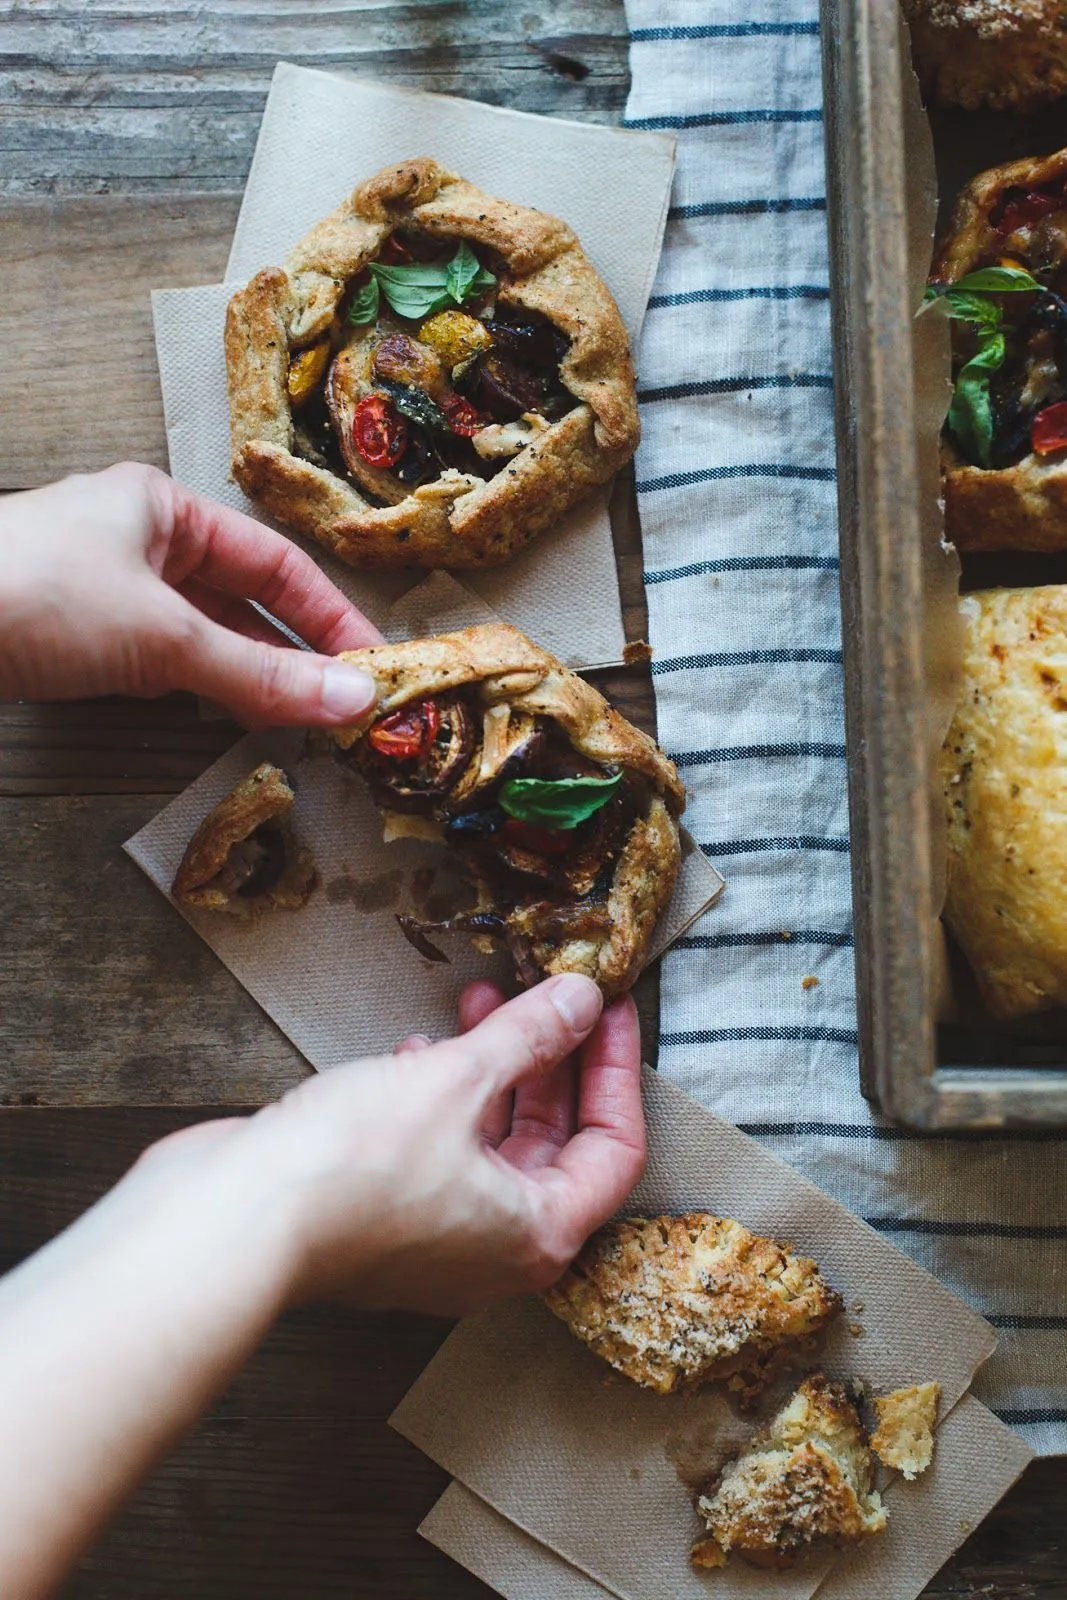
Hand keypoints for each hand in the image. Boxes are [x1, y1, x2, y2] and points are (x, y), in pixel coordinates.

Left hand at [0, 461, 381, 725]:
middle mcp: (137, 541)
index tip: (370, 666)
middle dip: (293, 655)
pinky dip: (199, 694)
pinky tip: (229, 722)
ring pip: (200, 639)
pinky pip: (159, 666)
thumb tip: (349, 698)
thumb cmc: (30, 594)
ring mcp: (102, 593)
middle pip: (240, 603)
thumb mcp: (162, 636)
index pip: (274, 563)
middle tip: (345, 707)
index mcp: (163, 508)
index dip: (328, 617)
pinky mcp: (72, 641)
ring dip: (249, 680)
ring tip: (302, 723)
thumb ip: (259, 675)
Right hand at [138, 973, 645, 1315]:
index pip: (613, 1149)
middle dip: (548, 1060)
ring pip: (489, 1143)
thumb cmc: (351, 1171)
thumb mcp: (458, 1079)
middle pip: (552, 1144)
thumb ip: (528, 1036)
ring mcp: (433, 1241)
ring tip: (479, 1004)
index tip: (607, 1009)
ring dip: (492, 1070)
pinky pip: (436, 1151)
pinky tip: (416, 1050)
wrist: (234, 1219)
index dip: (614, 1068)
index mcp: (536, 1234)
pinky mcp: (382, 1220)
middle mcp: (492, 1250)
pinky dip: (438, 1097)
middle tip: (547, 995)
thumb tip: (582, 1000)